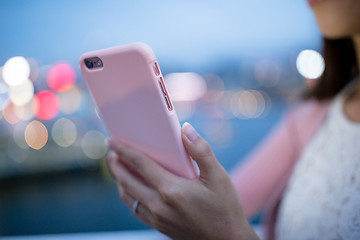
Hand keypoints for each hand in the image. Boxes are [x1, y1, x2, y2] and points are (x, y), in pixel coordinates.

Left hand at [107, 123, 258, 239]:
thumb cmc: (225, 208)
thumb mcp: (219, 176)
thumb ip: (201, 150)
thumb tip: (185, 130)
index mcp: (171, 190)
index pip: (140, 164)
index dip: (124, 150)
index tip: (112, 141)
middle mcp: (159, 206)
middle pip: (127, 181)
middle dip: (115, 165)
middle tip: (110, 153)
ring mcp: (157, 219)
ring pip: (128, 198)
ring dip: (120, 182)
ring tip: (118, 170)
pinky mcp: (160, 227)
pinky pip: (136, 209)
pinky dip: (129, 196)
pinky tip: (133, 190)